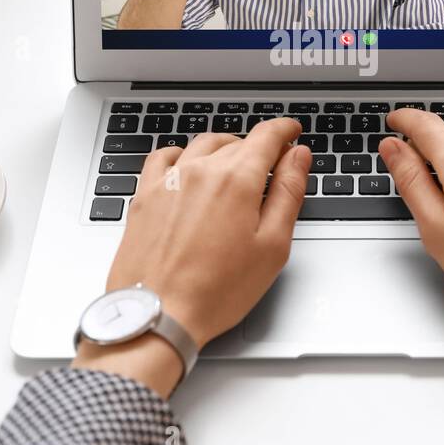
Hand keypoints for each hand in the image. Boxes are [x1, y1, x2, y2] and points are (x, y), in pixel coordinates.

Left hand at [101, 118, 309, 349]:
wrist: (159, 314)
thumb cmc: (216, 291)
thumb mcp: (272, 246)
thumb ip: (289, 193)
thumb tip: (298, 157)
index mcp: (237, 180)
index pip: (267, 136)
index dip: (285, 130)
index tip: (292, 131)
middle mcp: (201, 170)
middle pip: (238, 142)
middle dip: (259, 147)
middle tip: (271, 164)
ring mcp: (169, 181)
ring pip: (203, 145)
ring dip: (225, 148)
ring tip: (235, 165)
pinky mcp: (145, 196)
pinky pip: (164, 157)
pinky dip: (183, 155)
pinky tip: (189, 167)